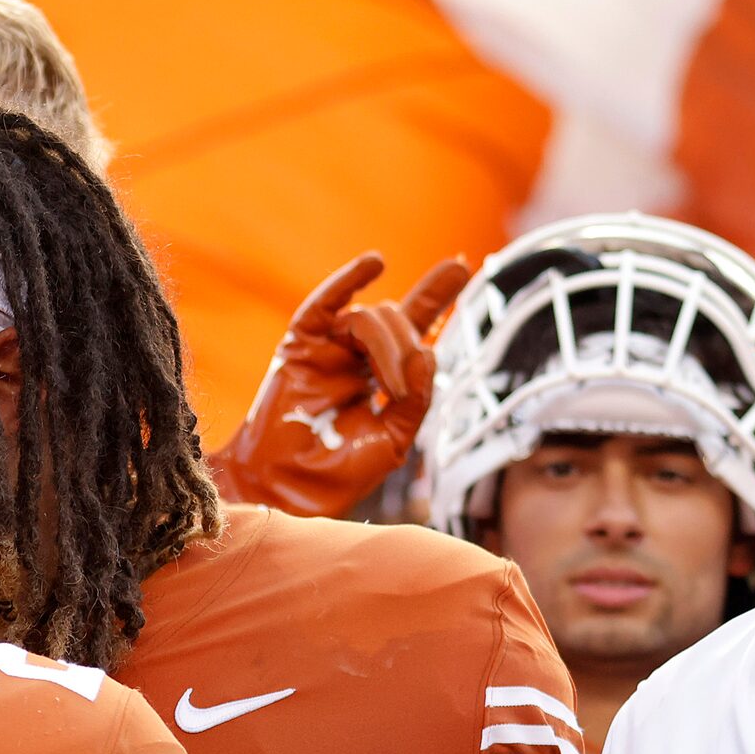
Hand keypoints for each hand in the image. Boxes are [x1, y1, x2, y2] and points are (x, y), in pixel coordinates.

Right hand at [205, 250, 469, 517]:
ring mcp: (329, 348)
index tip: (463, 266)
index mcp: (384, 375)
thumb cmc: (341, 471)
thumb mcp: (396, 438)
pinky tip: (375, 264)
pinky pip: (324, 305)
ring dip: (387, 347)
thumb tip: (428, 352)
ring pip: (369, 318)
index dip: (437, 295)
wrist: (291, 490)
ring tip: (387, 389)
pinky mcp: (300, 346)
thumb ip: (416, 399)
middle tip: (399, 391)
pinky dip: (347, 281)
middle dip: (408, 347)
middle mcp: (358, 354)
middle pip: (396, 319)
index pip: (415, 325)